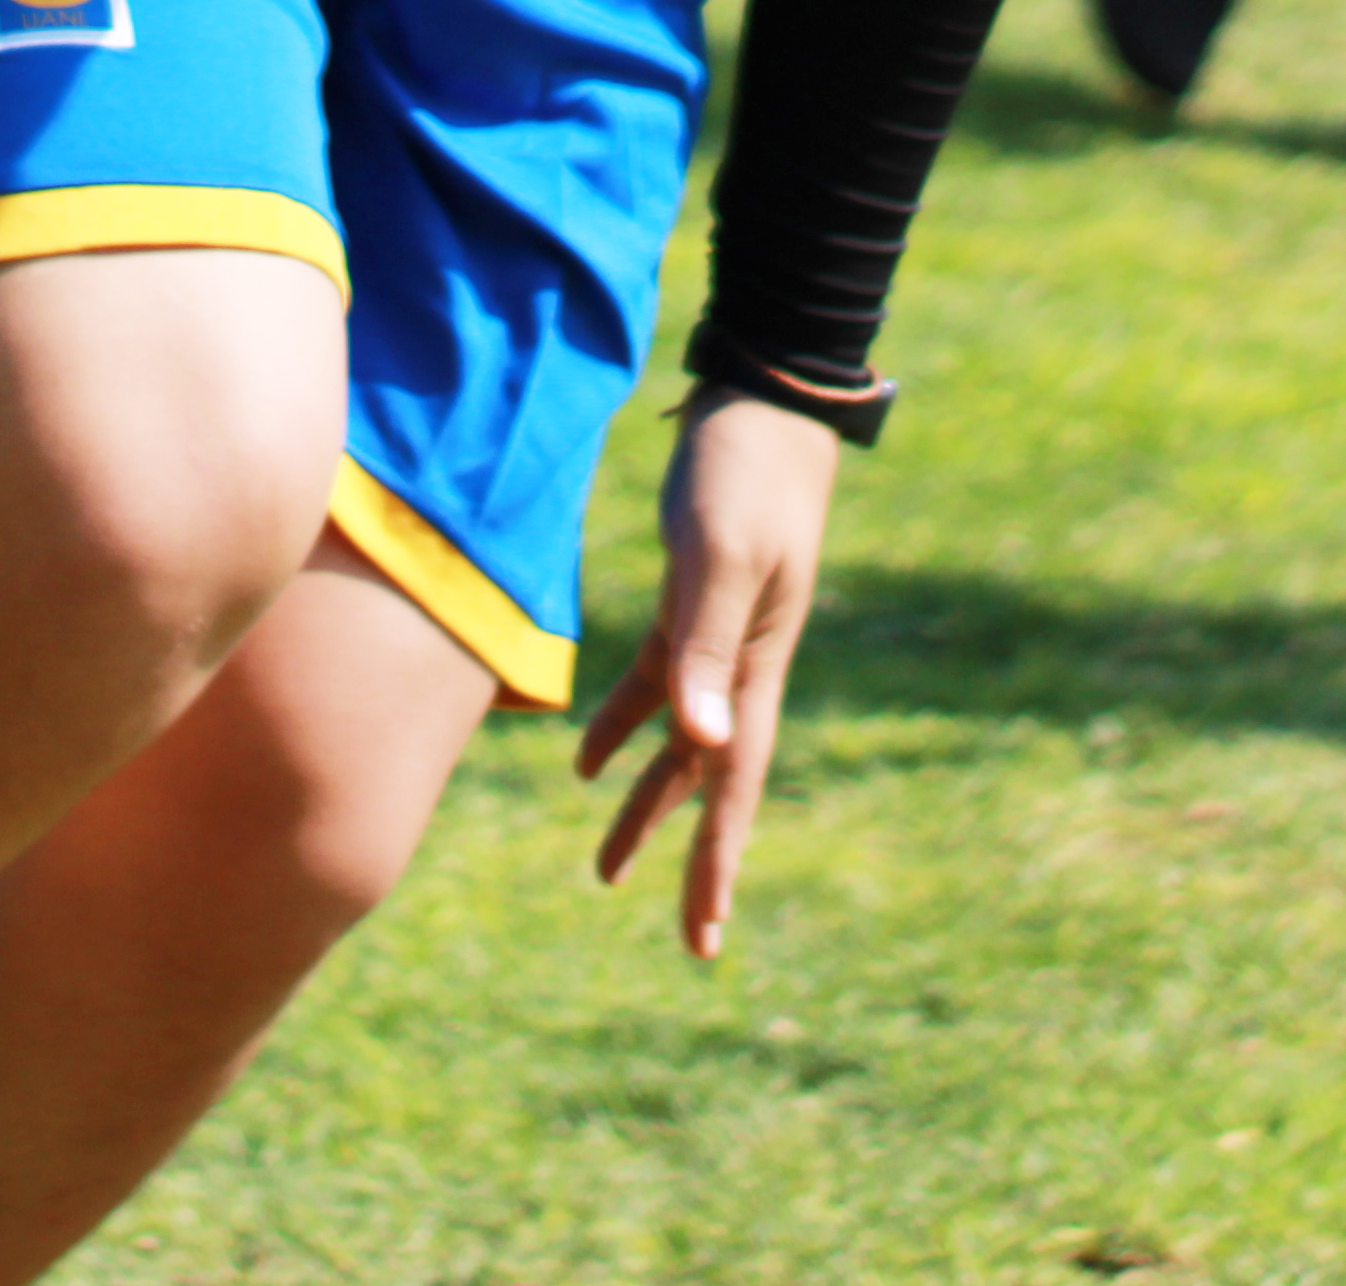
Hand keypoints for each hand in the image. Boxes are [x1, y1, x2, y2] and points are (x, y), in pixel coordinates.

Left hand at [577, 390, 844, 960]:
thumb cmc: (745, 474)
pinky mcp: (686, 604)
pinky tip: (584, 762)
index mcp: (751, 670)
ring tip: (605, 871)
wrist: (762, 404)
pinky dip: (623, 727)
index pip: (730, 789)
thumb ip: (704, 645)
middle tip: (689, 942)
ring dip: (645, 806)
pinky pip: (655, 685)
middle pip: (710, 786)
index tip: (707, 936)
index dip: (716, 864)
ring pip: (677, 747)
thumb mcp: (721, 556)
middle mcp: (737, 669)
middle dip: (693, 862)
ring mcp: (714, 639)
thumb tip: (699, 743)